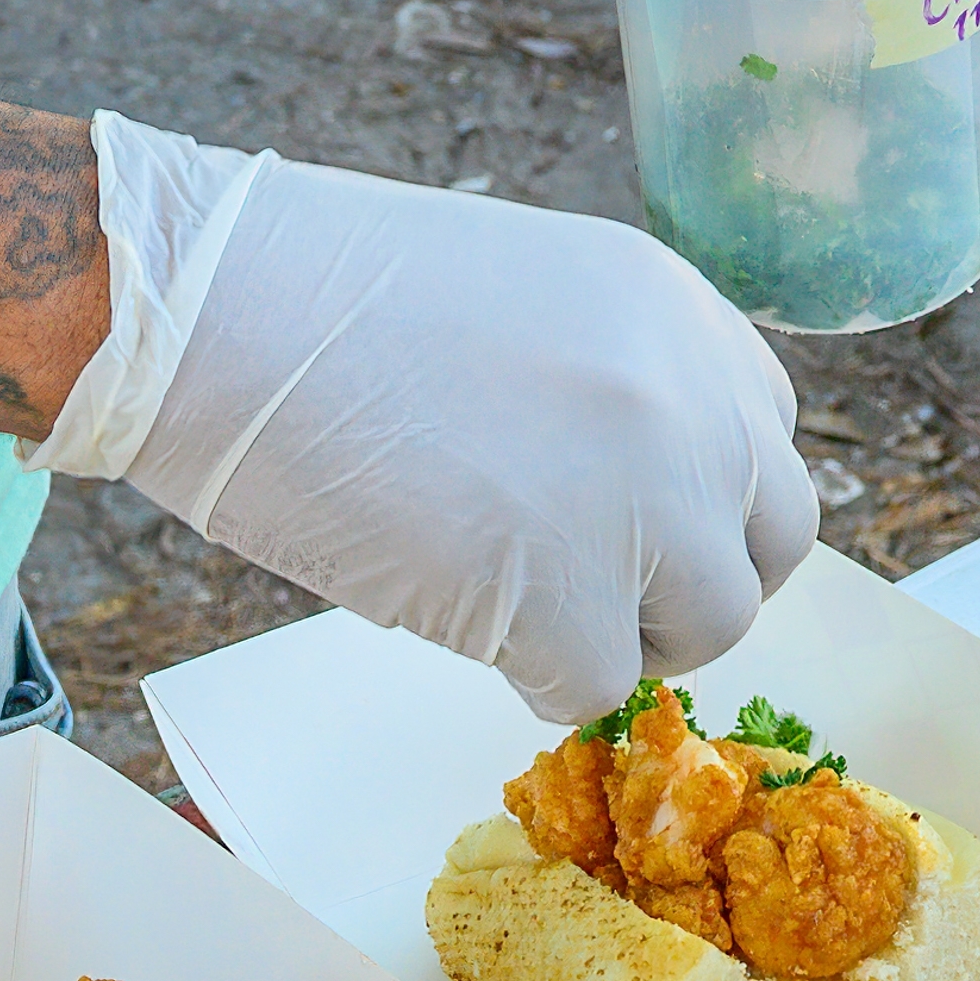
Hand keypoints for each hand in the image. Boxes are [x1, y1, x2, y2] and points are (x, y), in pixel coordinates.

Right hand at [36, 113, 818, 722]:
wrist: (206, 307)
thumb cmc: (313, 295)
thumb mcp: (521, 294)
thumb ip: (607, 381)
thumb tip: (629, 499)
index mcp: (677, 311)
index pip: (760, 437)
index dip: (695, 497)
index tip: (622, 520)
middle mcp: (693, 399)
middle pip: (774, 538)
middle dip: (689, 578)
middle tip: (586, 587)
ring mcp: (646, 501)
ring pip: (711, 625)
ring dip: (623, 634)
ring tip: (511, 601)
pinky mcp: (573, 599)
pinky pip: (597, 686)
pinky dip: (531, 674)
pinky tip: (452, 611)